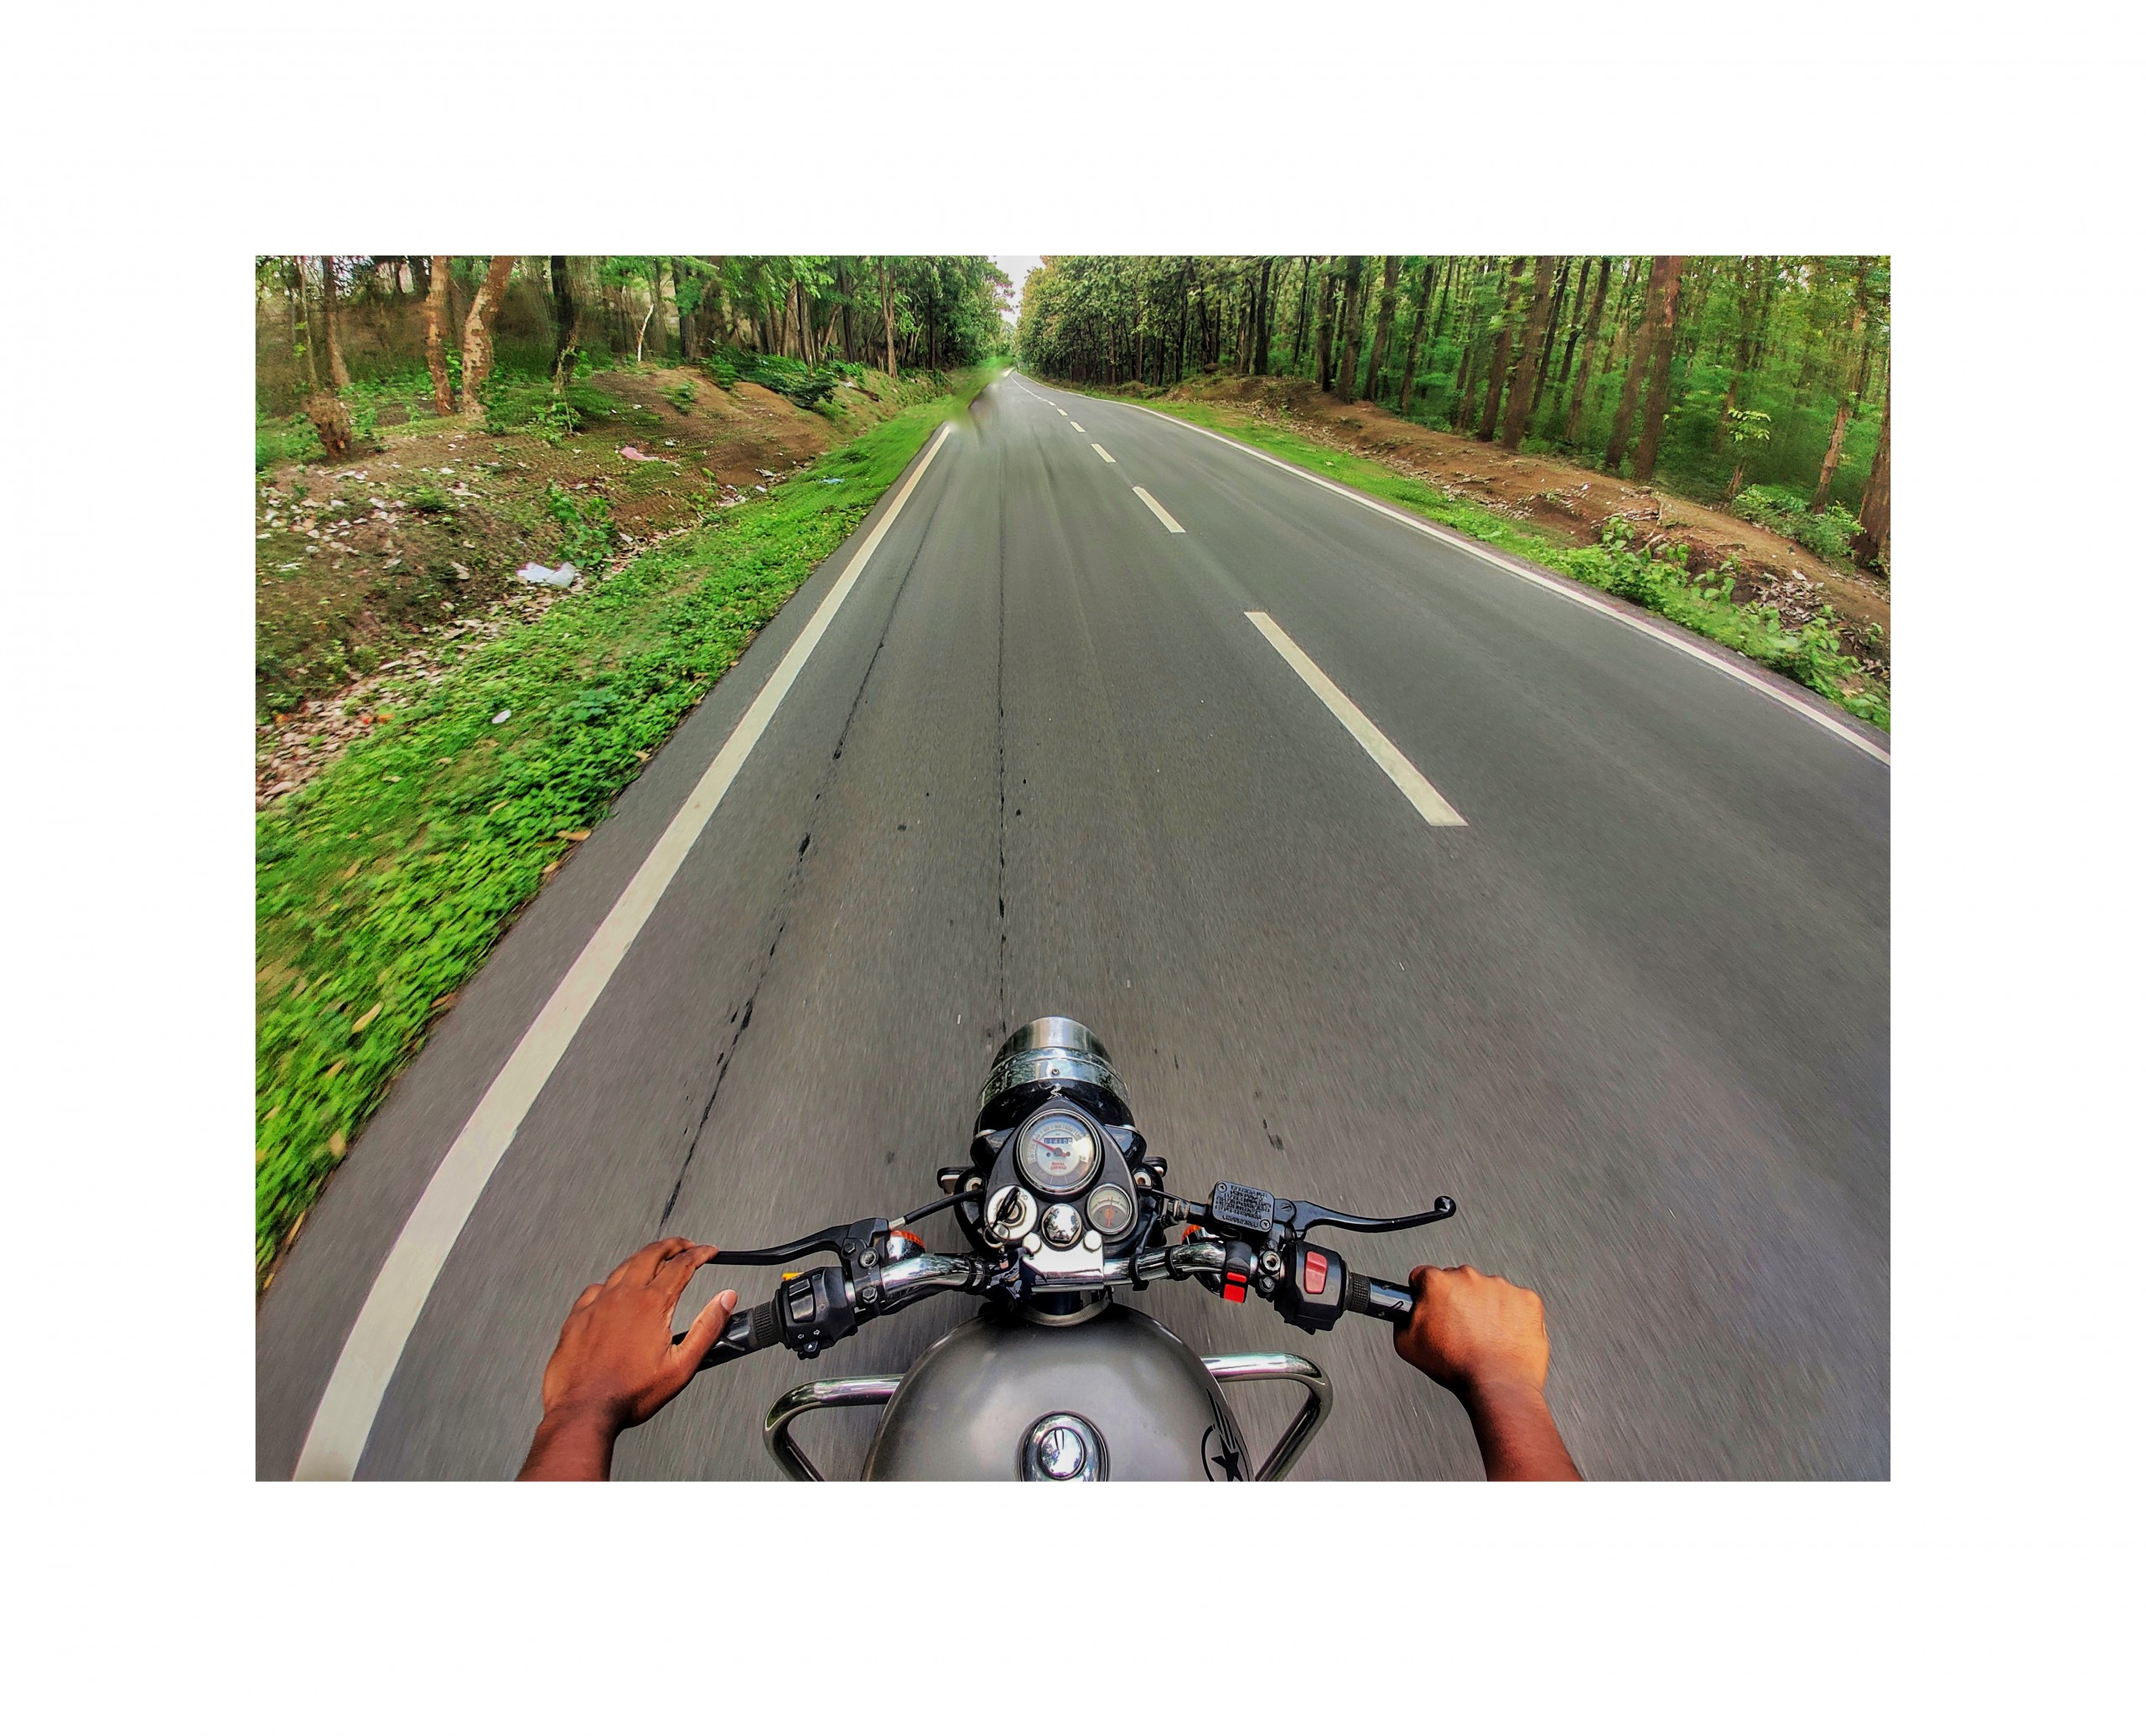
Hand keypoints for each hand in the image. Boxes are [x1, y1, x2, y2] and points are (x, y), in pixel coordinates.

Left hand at [519, 1238, 734, 1479]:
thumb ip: (707, 1328)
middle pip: (651, 1254)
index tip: (709, 1251)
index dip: (700, 1254)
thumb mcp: (681, 1366)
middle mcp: (623, 1296)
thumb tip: (726, 1300)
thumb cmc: (629, 1394)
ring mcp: (597, 1304)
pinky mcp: (577, 1317)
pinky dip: (612, 1282)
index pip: (682, 1265)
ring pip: (623, 1267)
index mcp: (651, 1304)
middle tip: (685, 1246)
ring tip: (654, 1260)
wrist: (584, 1410)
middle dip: (673, 1245)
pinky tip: (614, 1291)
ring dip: (643, 1258)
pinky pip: (596, 1288)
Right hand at [1392, 1264, 1578, 1479]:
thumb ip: (1403, 1320)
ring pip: (1488, 1290)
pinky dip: (1510, 1315)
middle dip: (1456, 1300)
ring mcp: (1501, 1287)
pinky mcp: (1526, 1299)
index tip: (1433, 1306)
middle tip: (1459, 1329)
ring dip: (1484, 1307)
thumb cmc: (1457, 1367)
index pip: (1425, 1276)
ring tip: (1484, 1337)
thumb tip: (1406, 1312)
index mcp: (1438, 1283)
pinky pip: (1515, 1301)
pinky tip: (1503, 1336)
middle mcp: (1469, 1278)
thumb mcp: (1408, 1346)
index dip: (1425, 1294)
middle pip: (1458, 1281)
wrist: (1498, 1385)